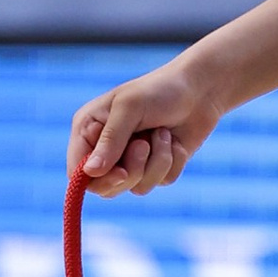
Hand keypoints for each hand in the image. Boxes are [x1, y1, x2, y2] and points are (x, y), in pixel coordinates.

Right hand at [68, 56, 224, 197]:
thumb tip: (90, 172)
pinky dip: (172, 161)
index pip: (77, 171)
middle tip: (144, 144)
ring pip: (137, 186)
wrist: (200, 89)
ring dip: (156, 162)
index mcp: (89, 130)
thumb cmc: (159, 91)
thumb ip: (110, 141)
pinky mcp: (157, 167)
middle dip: (132, 169)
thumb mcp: (129, 108)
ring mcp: (132, 160)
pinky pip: (161, 181)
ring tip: (161, 134)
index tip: (121, 173)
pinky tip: (175, 140)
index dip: (96, 179)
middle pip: (106, 187)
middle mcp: (106, 148)